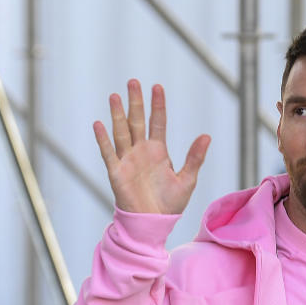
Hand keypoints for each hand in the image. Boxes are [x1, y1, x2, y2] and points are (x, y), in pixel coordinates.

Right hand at [93, 79, 210, 214]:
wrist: (153, 223)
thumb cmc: (170, 203)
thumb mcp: (187, 179)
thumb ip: (195, 157)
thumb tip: (206, 135)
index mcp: (158, 151)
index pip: (157, 122)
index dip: (157, 105)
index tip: (157, 87)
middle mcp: (141, 151)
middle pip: (136, 121)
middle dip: (135, 102)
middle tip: (133, 82)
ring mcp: (127, 160)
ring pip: (121, 132)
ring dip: (118, 115)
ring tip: (116, 96)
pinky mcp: (116, 172)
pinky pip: (108, 152)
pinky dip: (103, 139)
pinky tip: (99, 123)